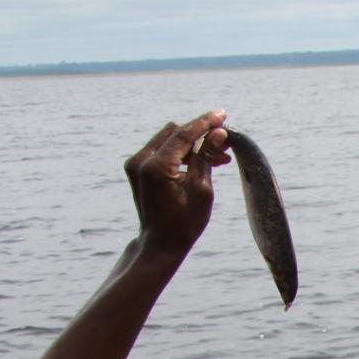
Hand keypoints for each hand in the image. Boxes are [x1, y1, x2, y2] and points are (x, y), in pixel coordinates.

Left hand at [124, 109, 229, 258]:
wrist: (160, 243)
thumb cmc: (185, 222)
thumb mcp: (202, 190)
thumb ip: (207, 157)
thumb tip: (219, 133)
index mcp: (156, 167)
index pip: (183, 134)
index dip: (204, 123)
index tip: (222, 114)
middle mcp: (140, 160)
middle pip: (174, 132)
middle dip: (200, 135)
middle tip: (223, 146)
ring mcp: (135, 163)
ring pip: (168, 140)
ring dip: (192, 145)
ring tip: (217, 159)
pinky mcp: (136, 168)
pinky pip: (161, 150)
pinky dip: (181, 153)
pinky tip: (200, 163)